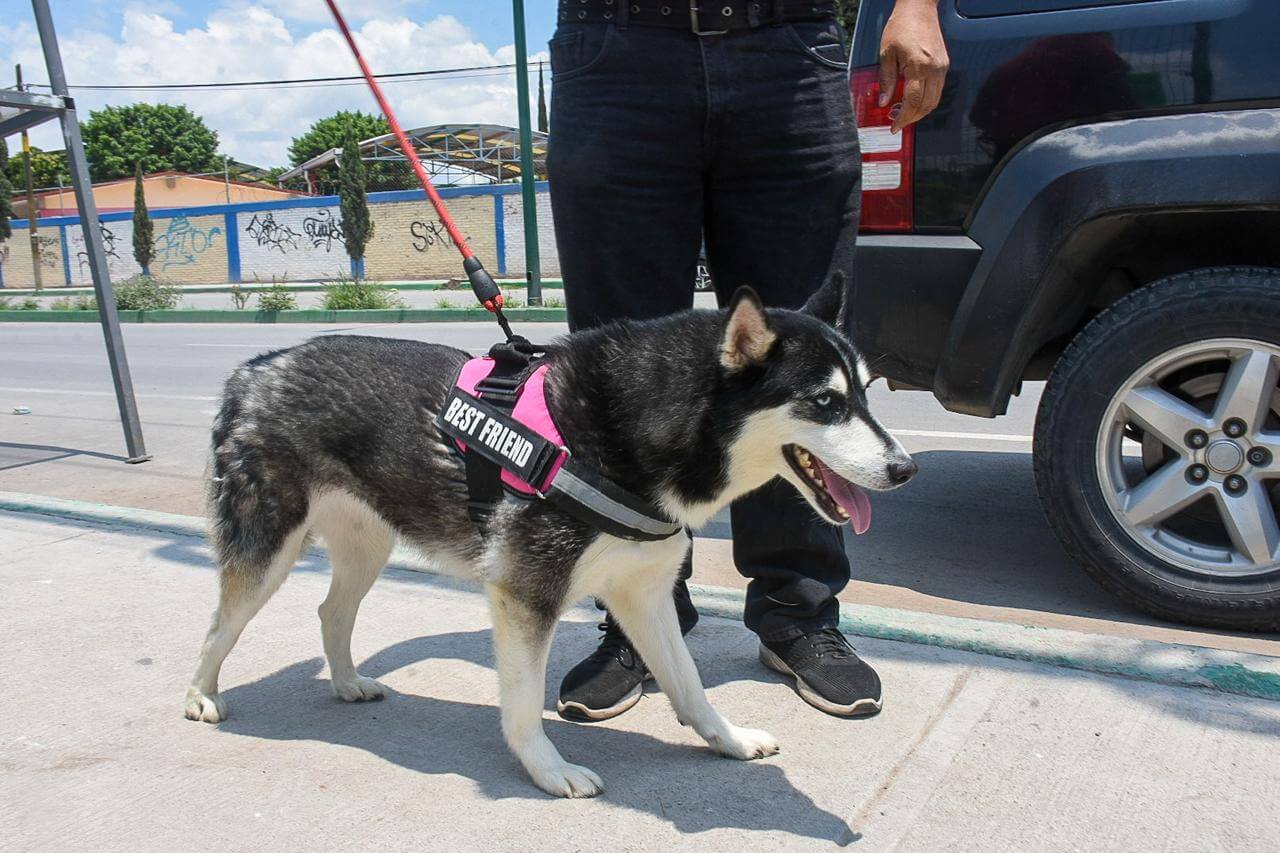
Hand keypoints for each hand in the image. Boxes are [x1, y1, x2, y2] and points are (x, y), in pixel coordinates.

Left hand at [878, 0, 949, 132]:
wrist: (919, 9)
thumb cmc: (900, 27)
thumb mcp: (886, 54)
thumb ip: (886, 80)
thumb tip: (884, 102)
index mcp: (918, 66)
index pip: (913, 102)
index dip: (903, 118)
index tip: (894, 127)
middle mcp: (934, 69)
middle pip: (927, 105)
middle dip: (911, 118)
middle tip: (896, 122)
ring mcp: (942, 68)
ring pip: (934, 100)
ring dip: (919, 111)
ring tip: (902, 112)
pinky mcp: (944, 65)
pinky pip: (938, 90)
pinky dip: (926, 100)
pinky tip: (913, 100)